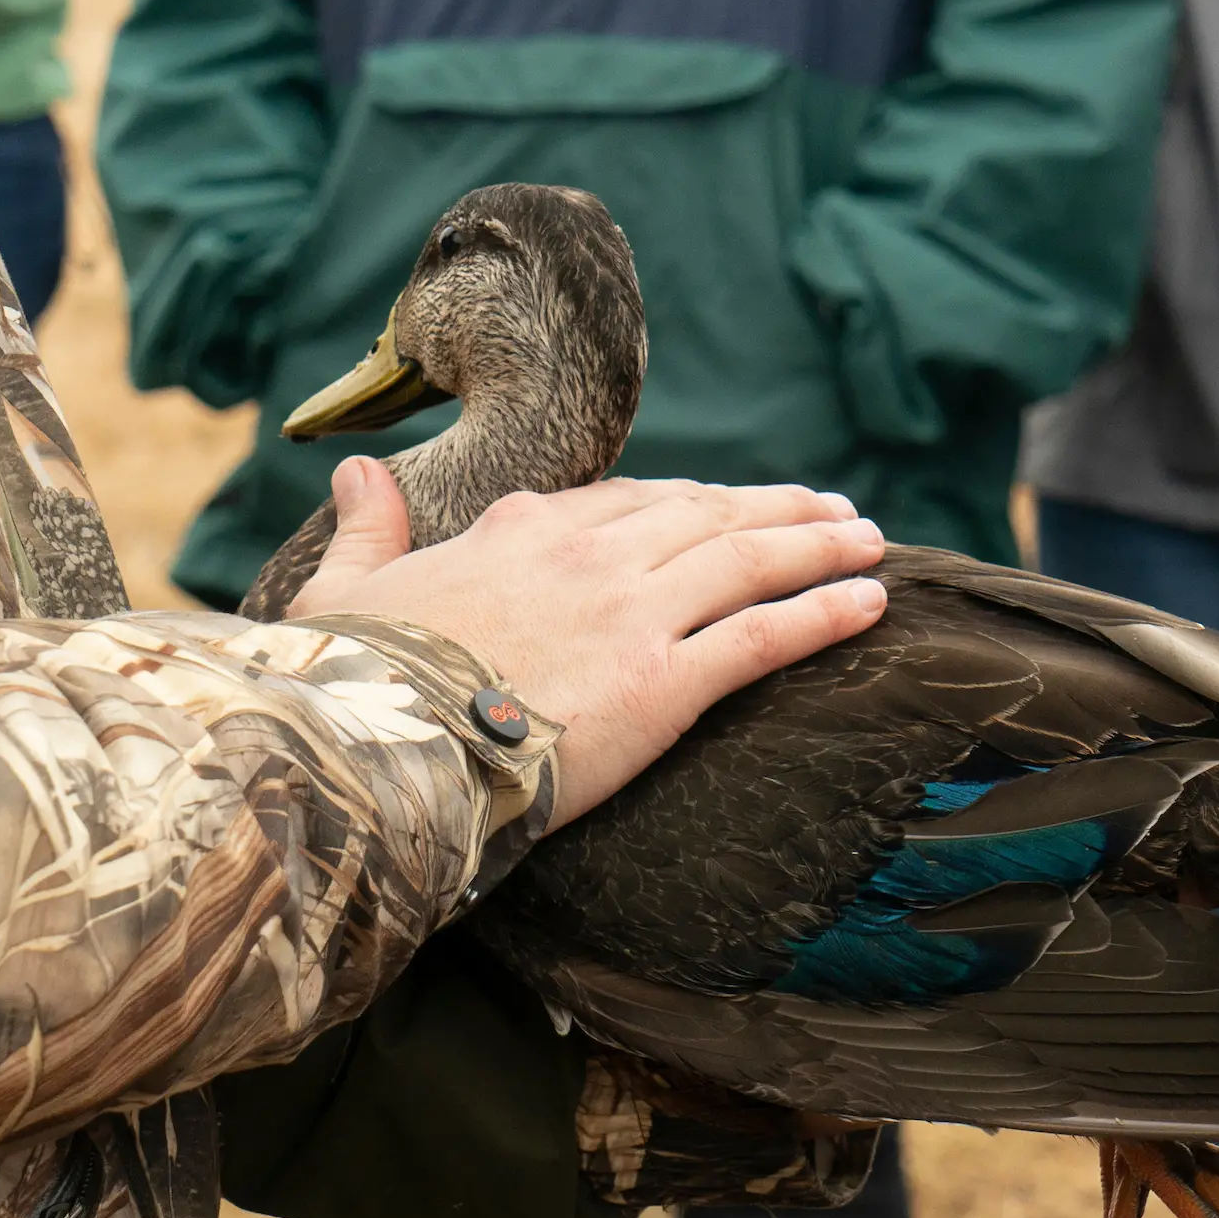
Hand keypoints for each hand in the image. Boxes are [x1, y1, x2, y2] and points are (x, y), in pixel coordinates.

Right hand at [289, 457, 887, 826]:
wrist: (375, 744)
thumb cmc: (351, 679)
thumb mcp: (347, 590)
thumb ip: (367, 528)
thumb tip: (351, 473)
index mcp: (522, 531)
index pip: (625, 502)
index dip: (686, 503)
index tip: (724, 505)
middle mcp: (590, 555)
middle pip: (706, 517)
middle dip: (777, 509)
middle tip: (833, 509)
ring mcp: (633, 612)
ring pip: (749, 560)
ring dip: (818, 545)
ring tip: (868, 541)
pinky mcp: (666, 681)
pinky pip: (766, 634)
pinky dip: (825, 612)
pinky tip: (871, 603)